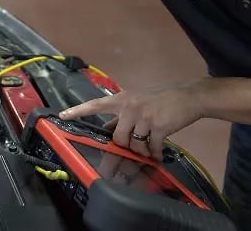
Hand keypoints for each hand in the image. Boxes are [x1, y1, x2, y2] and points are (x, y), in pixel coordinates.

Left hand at [59, 83, 203, 159]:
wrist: (188, 97)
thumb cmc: (161, 99)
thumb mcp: (137, 102)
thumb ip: (122, 115)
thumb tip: (109, 131)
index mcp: (122, 99)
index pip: (95, 105)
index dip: (78, 111)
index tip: (62, 115)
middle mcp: (130, 107)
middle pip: (117, 138)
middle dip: (125, 146)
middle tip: (136, 145)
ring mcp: (144, 117)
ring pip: (134, 145)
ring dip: (141, 151)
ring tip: (149, 148)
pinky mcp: (158, 127)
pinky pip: (150, 149)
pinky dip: (154, 154)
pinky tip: (158, 154)